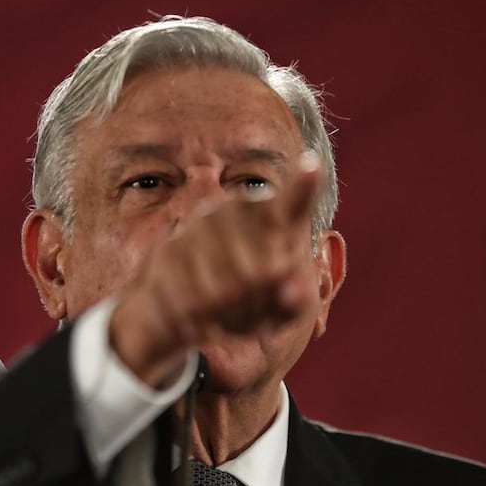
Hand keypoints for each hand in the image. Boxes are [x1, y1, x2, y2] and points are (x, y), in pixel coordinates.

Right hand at [109, 153, 322, 386]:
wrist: (178, 311)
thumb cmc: (245, 305)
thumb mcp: (278, 313)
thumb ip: (294, 304)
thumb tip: (294, 292)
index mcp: (275, 217)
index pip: (294, 202)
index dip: (305, 186)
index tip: (313, 166)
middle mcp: (236, 209)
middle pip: (264, 273)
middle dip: (260, 304)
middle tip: (252, 312)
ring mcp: (201, 223)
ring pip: (225, 288)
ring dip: (228, 314)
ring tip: (224, 315)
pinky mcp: (172, 245)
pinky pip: (193, 296)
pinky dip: (200, 318)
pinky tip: (200, 319)